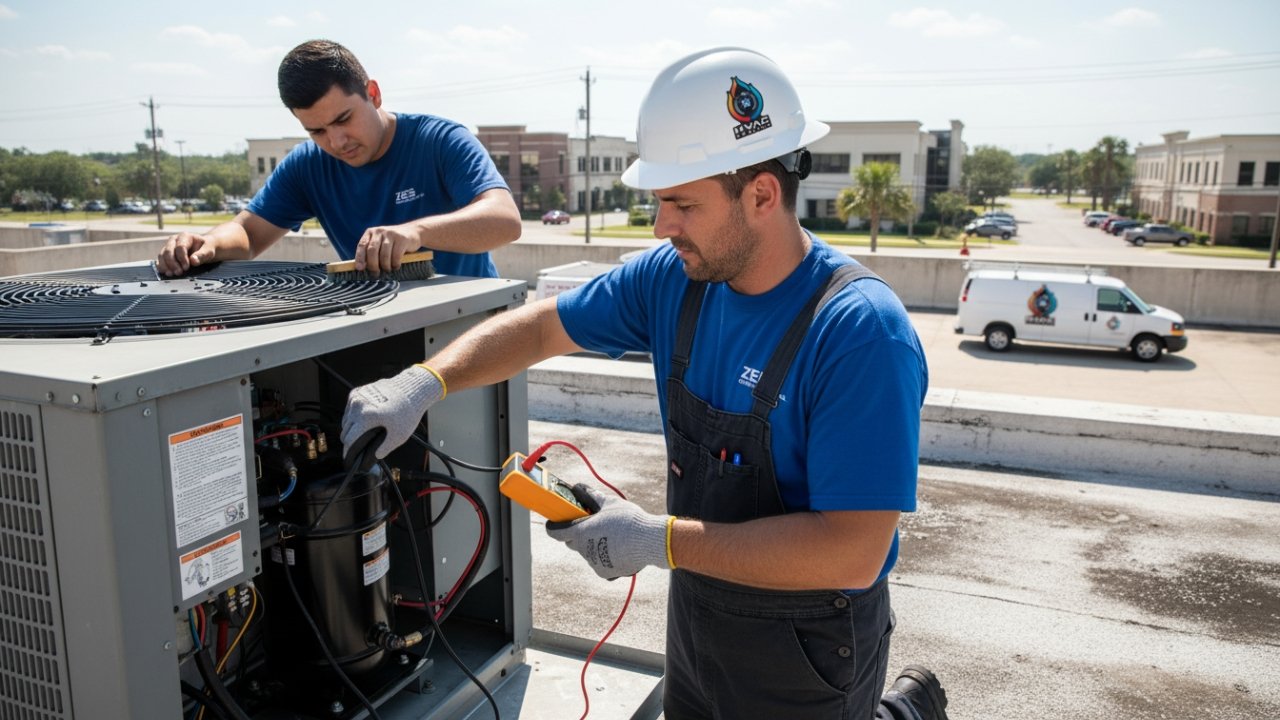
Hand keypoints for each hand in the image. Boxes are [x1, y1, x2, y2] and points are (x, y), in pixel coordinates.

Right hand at [157, 232, 216, 275]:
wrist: (204, 249)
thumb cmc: (206, 248)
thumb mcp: (209, 251)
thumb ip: (202, 255)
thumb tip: (193, 260)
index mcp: (185, 236)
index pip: (180, 247)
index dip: (182, 258)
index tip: (186, 267)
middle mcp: (174, 240)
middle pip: (168, 251)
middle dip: (172, 263)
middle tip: (179, 272)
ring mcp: (169, 247)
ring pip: (162, 255)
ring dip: (166, 266)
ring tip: (172, 274)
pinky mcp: (166, 254)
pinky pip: (160, 260)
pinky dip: (162, 267)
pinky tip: (166, 273)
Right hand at [340, 365, 444, 458]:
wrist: (412, 389)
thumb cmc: (407, 412)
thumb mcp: (400, 435)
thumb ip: (386, 448)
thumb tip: (377, 456)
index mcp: (366, 417)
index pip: (349, 438)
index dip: (349, 451)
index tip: (350, 457)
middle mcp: (358, 405)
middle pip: (345, 429)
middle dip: (349, 439)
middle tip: (357, 447)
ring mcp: (357, 396)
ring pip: (346, 418)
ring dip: (350, 427)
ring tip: (359, 434)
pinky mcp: (359, 390)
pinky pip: (350, 408)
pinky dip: (352, 415)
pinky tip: (361, 420)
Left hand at [355, 224, 421, 274]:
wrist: (413, 231)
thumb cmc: (393, 243)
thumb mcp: (380, 243)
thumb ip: (371, 252)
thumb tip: (361, 268)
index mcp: (371, 232)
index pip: (362, 245)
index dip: (360, 258)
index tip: (360, 268)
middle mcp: (379, 231)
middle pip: (372, 250)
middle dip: (373, 265)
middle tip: (375, 274)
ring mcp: (391, 234)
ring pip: (384, 255)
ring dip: (385, 266)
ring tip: (387, 270)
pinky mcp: (402, 239)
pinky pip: (396, 256)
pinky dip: (395, 264)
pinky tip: (396, 266)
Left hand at [545, 484, 671, 579]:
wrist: (649, 541)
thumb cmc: (627, 519)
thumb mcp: (609, 503)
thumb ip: (591, 496)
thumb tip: (578, 487)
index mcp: (580, 532)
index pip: (555, 532)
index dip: (554, 526)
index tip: (556, 521)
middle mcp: (583, 550)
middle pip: (572, 542)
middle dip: (577, 533)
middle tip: (591, 524)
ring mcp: (594, 563)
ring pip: (587, 552)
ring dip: (593, 545)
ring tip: (612, 536)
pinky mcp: (606, 573)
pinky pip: (600, 564)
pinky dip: (605, 557)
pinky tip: (619, 549)